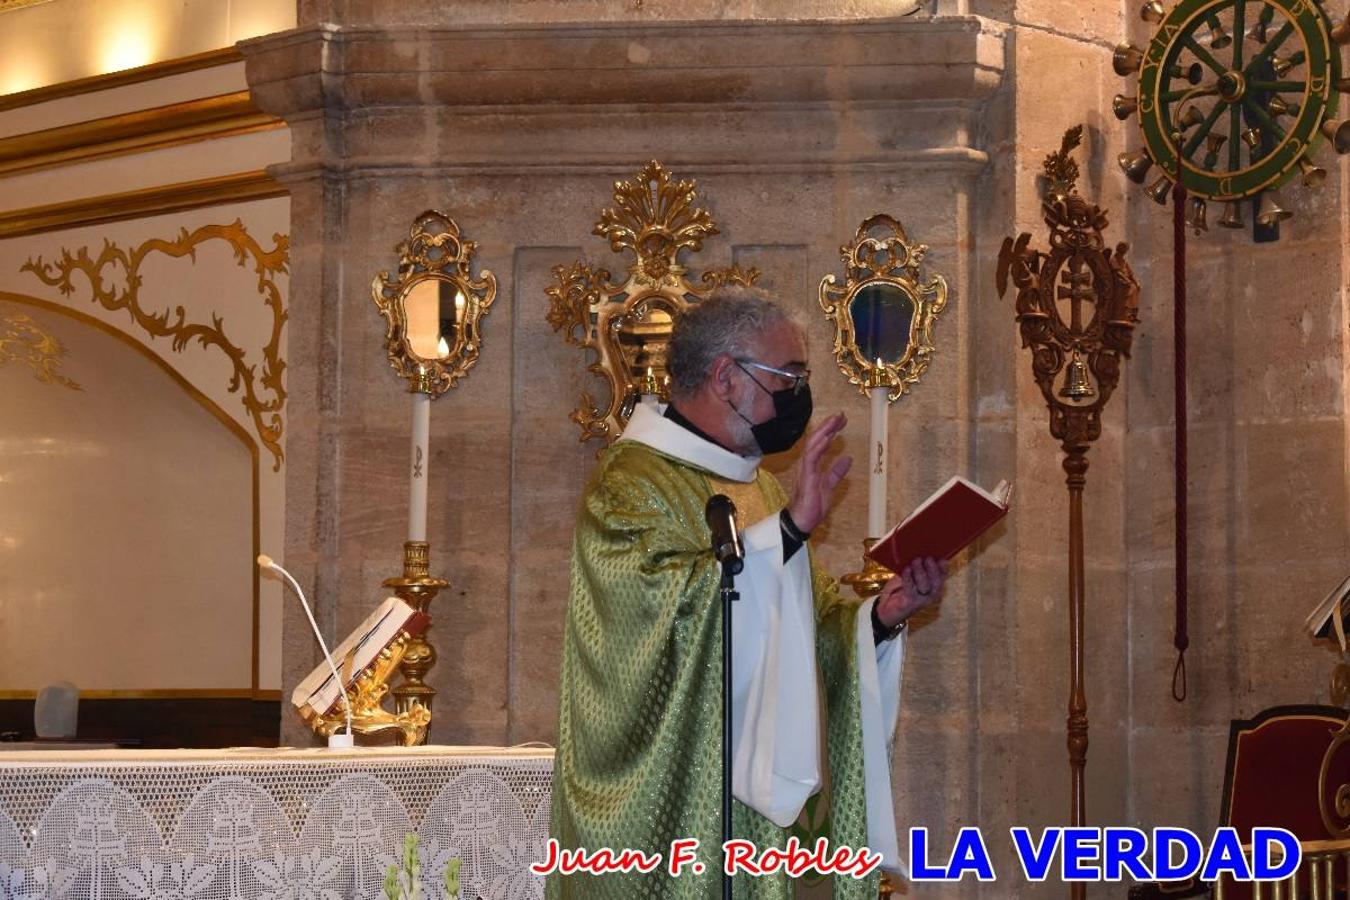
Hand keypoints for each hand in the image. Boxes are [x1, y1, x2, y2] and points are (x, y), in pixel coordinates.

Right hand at [786, 413, 851, 534]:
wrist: (801, 521)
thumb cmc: (812, 505)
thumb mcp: (829, 486)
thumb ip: (836, 472)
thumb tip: (847, 458)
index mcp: (813, 465)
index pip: (821, 443)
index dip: (831, 430)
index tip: (841, 420)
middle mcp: (808, 464)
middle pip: (817, 440)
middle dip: (828, 426)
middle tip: (840, 414)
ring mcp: (806, 470)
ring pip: (813, 445)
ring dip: (824, 432)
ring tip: (834, 421)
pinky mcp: (807, 477)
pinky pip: (811, 459)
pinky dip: (819, 447)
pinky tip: (827, 438)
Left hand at [875, 557, 949, 629]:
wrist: (887, 609)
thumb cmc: (899, 590)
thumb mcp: (909, 576)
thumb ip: (916, 568)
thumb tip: (918, 551)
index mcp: (933, 587)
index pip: (942, 577)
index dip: (944, 568)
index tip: (942, 558)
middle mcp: (930, 595)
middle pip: (936, 582)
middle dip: (932, 569)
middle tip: (928, 558)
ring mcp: (920, 600)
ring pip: (925, 585)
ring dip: (920, 571)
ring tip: (916, 560)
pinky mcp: (909, 603)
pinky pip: (910, 589)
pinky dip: (908, 578)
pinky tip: (906, 569)